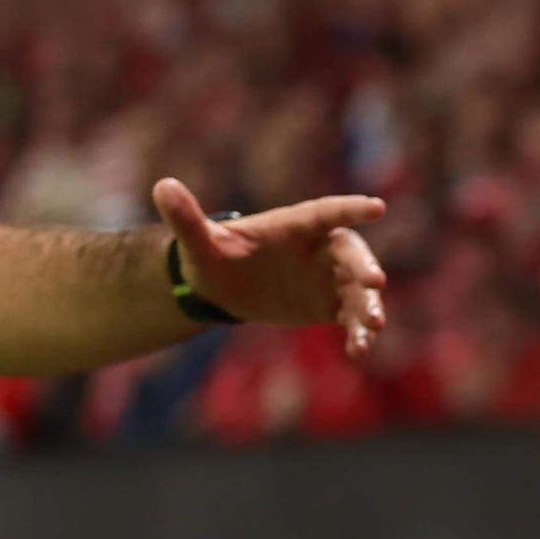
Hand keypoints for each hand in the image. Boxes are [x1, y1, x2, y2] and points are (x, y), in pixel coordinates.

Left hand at [154, 178, 389, 354]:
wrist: (224, 287)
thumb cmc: (213, 256)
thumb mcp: (199, 242)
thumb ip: (186, 218)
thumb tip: (162, 186)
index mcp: (294, 225)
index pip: (325, 213)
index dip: (350, 210)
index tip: (376, 208)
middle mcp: (318, 248)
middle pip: (351, 254)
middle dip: (365, 268)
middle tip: (374, 283)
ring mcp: (328, 277)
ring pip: (358, 290)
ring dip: (368, 306)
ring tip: (372, 328)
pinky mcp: (330, 304)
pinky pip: (350, 317)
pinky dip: (357, 333)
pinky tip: (358, 352)